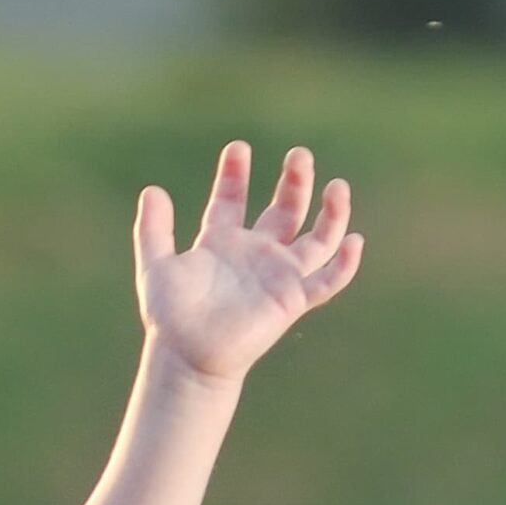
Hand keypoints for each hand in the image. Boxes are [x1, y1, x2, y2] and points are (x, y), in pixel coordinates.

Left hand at [135, 141, 363, 385]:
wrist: (186, 356)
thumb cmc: (170, 318)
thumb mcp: (156, 267)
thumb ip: (152, 230)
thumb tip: (151, 190)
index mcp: (222, 243)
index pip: (232, 199)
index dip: (235, 175)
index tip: (237, 149)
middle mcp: (255, 254)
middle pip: (284, 209)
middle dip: (294, 181)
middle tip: (299, 155)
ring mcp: (277, 275)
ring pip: (317, 238)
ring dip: (332, 212)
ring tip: (337, 184)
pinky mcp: (292, 300)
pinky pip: (327, 280)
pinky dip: (344, 264)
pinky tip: (354, 240)